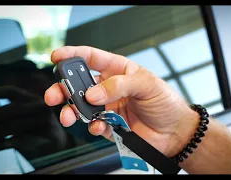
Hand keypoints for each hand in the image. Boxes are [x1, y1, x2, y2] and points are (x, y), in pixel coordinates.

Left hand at [0, 86, 73, 159]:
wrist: (58, 145)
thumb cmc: (35, 129)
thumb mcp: (22, 115)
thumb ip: (3, 111)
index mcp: (33, 99)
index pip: (13, 91)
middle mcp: (40, 108)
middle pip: (10, 110)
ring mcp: (44, 123)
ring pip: (13, 126)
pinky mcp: (46, 138)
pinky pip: (21, 141)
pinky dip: (4, 144)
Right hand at [44, 46, 199, 156]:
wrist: (174, 132)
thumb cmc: (165, 102)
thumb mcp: (147, 84)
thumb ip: (119, 85)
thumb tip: (93, 93)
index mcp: (118, 71)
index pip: (91, 58)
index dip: (73, 55)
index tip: (57, 57)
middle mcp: (109, 89)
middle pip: (79, 85)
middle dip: (63, 88)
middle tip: (56, 94)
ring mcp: (108, 108)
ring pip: (81, 107)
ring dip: (71, 111)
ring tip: (69, 115)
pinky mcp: (110, 126)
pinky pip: (94, 126)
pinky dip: (93, 127)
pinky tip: (99, 126)